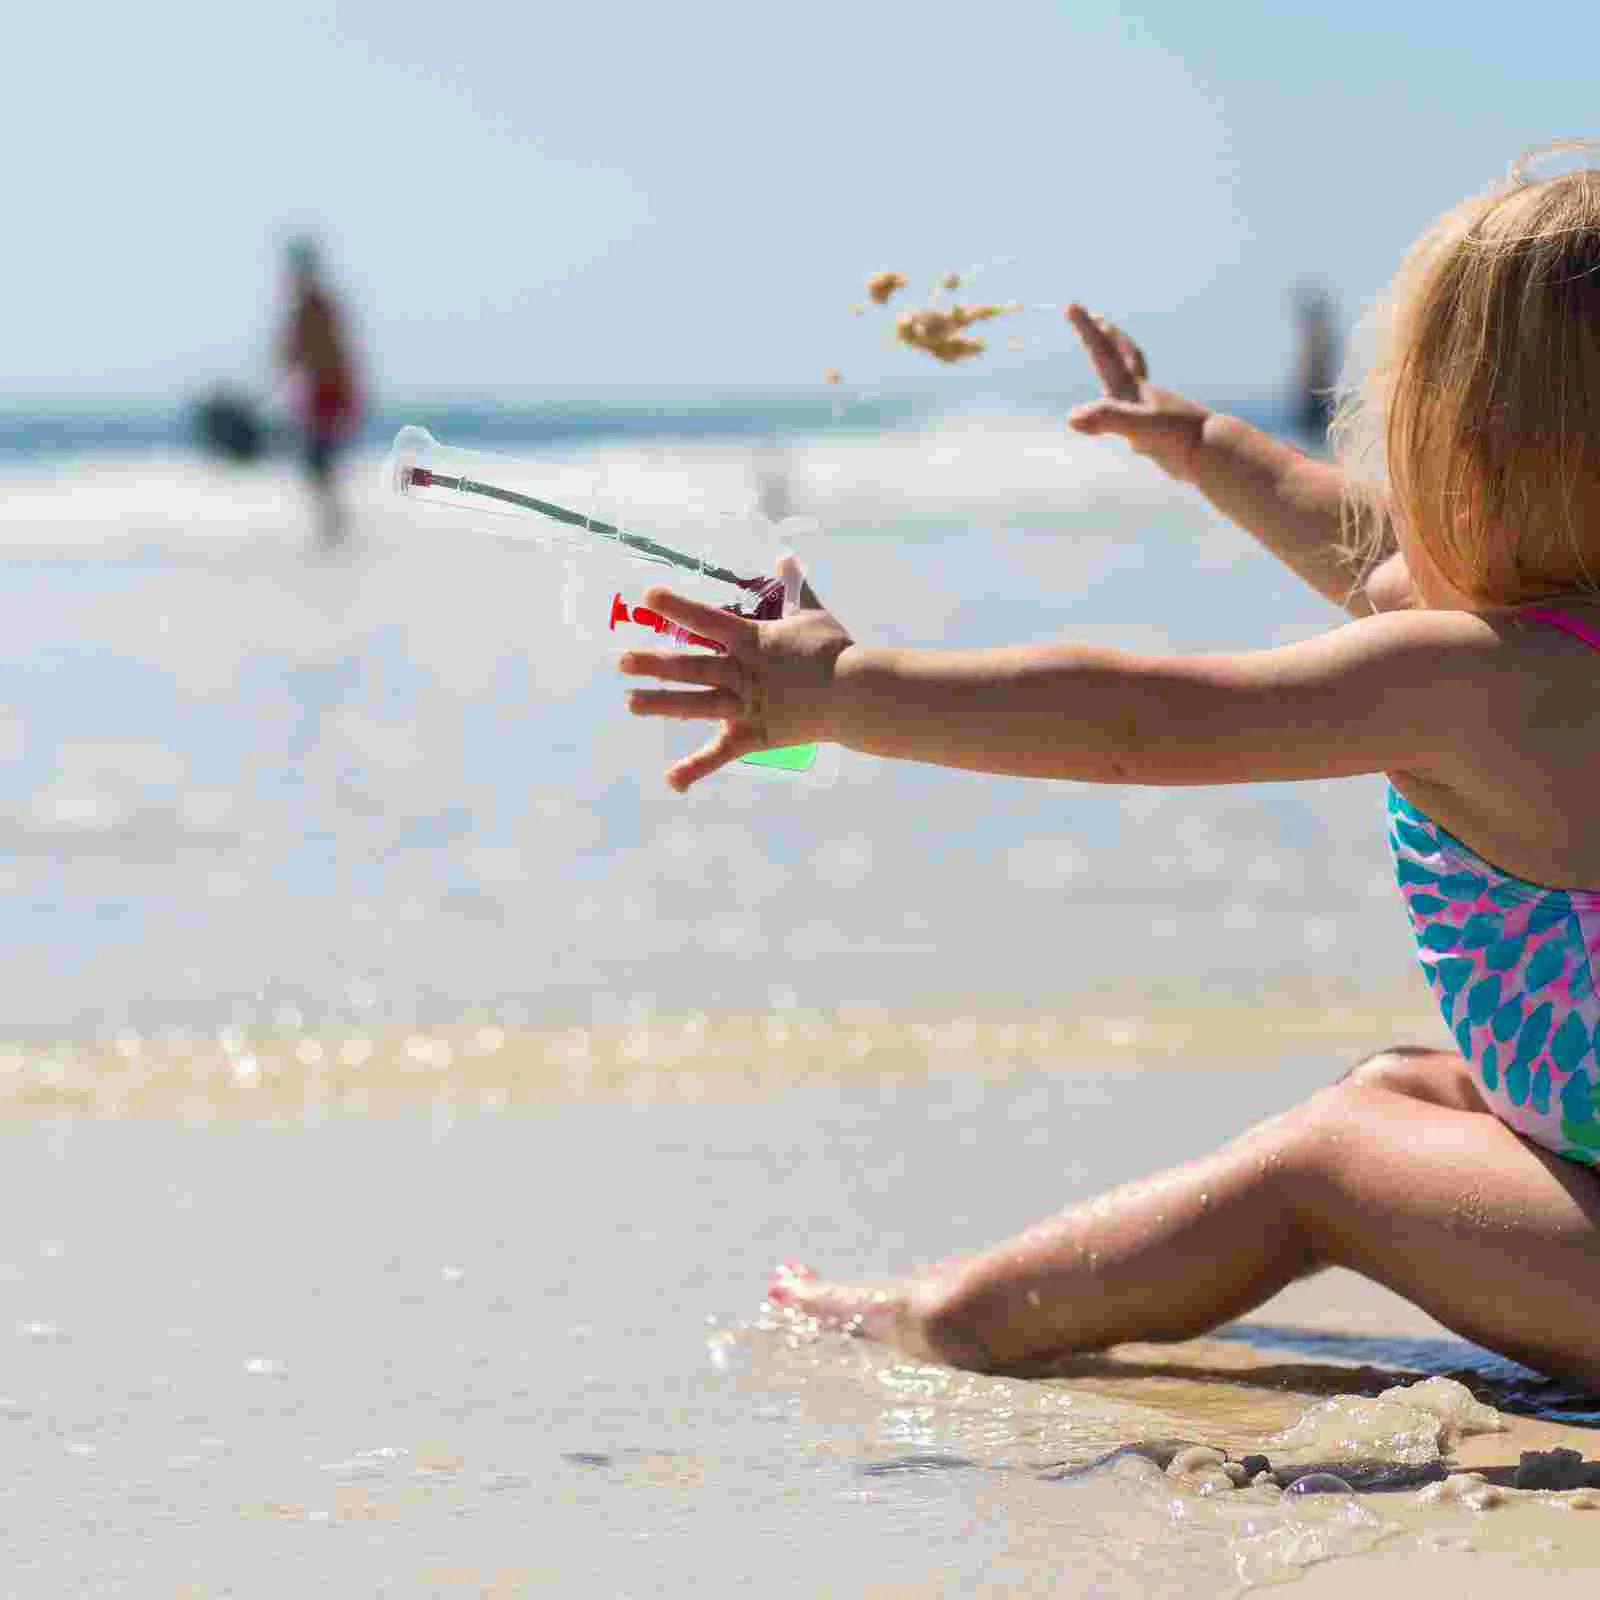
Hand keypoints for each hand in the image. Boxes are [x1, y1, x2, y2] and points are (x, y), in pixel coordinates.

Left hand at [618, 569, 853, 791]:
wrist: (854, 694)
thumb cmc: (835, 651)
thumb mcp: (812, 613)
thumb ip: (794, 586)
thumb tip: (786, 556)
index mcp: (752, 641)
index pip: (707, 620)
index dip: (677, 608)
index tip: (648, 597)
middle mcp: (742, 672)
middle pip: (691, 666)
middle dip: (654, 663)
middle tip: (621, 661)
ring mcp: (745, 705)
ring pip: (696, 704)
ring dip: (662, 703)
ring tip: (630, 702)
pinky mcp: (754, 735)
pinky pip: (721, 753)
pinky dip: (697, 767)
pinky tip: (671, 780)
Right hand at [1065, 304, 1209, 481]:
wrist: (1215, 453)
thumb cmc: (1179, 439)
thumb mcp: (1140, 428)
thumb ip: (1107, 419)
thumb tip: (1072, 417)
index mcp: (1132, 389)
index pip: (1104, 353)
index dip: (1086, 330)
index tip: (1070, 304)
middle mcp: (1140, 395)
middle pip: (1122, 356)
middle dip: (1105, 336)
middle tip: (1096, 317)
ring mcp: (1151, 410)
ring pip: (1134, 377)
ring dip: (1124, 358)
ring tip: (1117, 348)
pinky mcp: (1157, 430)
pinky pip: (1138, 409)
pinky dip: (1130, 404)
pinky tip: (1125, 412)